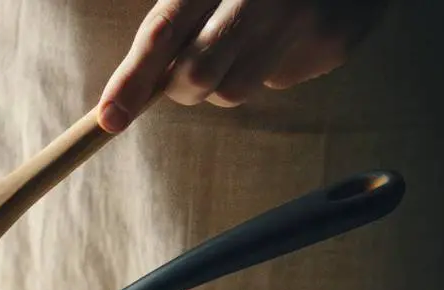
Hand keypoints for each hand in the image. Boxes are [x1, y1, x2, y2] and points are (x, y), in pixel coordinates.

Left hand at [98, 0, 389, 131]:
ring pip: (235, 90)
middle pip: (197, 74)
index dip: (132, 78)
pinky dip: (272, 65)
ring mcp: (303, 16)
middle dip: (182, 87)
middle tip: (187, 73)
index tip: (110, 118)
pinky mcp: (333, 41)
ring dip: (226, 79)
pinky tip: (289, 32)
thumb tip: (123, 96)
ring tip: (245, 38)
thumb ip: (176, 22)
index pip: (164, 30)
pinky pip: (281, 80)